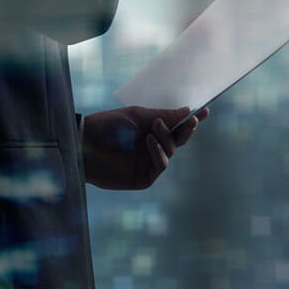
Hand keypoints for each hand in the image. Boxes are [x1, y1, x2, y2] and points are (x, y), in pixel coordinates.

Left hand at [80, 106, 206, 190]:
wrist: (83, 143)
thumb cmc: (107, 126)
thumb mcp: (138, 115)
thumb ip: (164, 115)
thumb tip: (187, 111)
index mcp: (151, 131)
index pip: (176, 127)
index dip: (190, 120)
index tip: (205, 111)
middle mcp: (152, 147)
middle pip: (179, 140)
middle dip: (186, 129)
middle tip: (191, 120)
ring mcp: (148, 163)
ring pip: (171, 151)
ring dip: (166, 138)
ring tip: (153, 128)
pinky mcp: (144, 177)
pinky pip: (161, 165)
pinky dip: (158, 152)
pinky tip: (148, 141)